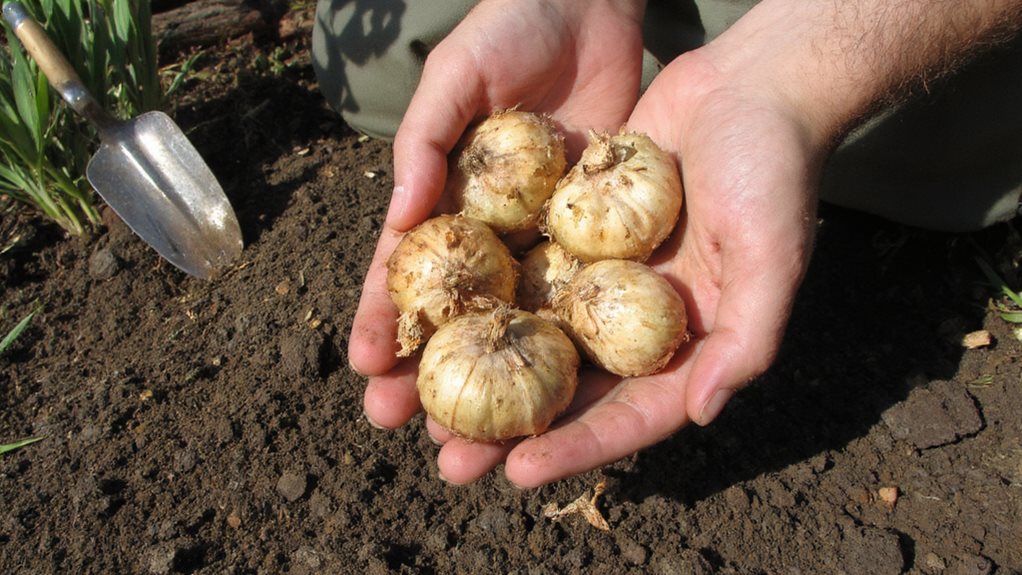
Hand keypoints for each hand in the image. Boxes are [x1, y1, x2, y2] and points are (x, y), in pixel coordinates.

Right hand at [348, 0, 646, 468]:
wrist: (592, 1)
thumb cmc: (510, 27)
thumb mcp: (455, 78)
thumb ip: (425, 143)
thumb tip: (398, 221)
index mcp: (443, 196)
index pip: (406, 271)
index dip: (383, 319)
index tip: (366, 372)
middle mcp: (489, 227)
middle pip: (456, 313)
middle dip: (432, 372)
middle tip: (411, 432)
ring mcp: (541, 233)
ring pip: (513, 320)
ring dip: (494, 381)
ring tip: (476, 434)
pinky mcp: (594, 230)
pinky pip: (577, 291)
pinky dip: (562, 341)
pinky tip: (555, 390)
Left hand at [421, 46, 824, 486]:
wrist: (750, 86)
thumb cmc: (775, 171)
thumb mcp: (773, 255)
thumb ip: (746, 340)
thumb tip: (702, 414)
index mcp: (686, 343)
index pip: (629, 414)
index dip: (577, 447)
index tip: (518, 473)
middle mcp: (638, 322)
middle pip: (569, 391)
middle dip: (511, 432)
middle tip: (450, 462)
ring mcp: (602, 279)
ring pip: (534, 339)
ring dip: (481, 374)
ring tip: (420, 410)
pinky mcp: (575, 234)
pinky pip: (525, 275)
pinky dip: (485, 300)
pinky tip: (434, 319)